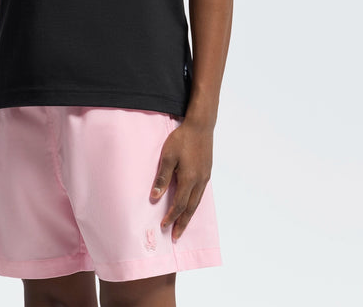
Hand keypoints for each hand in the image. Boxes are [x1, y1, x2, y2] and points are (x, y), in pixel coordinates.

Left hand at [150, 119, 213, 240]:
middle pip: (190, 208)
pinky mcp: (207, 172)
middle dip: (182, 223)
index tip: (164, 226)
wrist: (201, 126)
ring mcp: (205, 177)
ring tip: (182, 225)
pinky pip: (201, 194)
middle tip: (176, 236)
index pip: (179, 204)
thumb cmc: (182, 139)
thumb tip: (154, 197)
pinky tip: (191, 206)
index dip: (171, 217)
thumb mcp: (168, 156)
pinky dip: (194, 204)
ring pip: (197, 202)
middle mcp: (199, 181)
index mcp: (189, 179)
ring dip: (189, 215)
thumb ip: (162, 177)